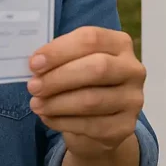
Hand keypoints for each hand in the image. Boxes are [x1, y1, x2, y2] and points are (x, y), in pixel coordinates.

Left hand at [27, 26, 145, 157]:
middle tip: (33, 86)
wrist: (101, 124)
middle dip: (59, 77)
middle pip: (97, 68)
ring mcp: (133, 99)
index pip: (91, 39)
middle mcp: (133, 69)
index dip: (60, 50)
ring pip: (92, 100)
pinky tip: (48, 118)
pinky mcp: (125, 126)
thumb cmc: (84, 84)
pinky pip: (90, 125)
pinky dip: (62, 121)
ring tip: (36, 104)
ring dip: (57, 103)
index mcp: (120, 43)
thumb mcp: (76, 63)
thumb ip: (60, 59)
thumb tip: (36, 65)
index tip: (34, 63)